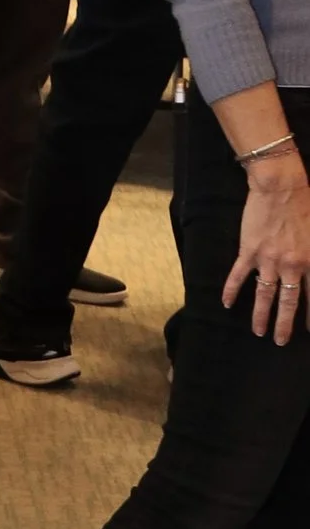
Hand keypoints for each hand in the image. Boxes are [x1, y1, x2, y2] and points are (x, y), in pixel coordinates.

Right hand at [225, 145, 309, 340]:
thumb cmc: (305, 205)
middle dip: (284, 324)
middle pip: (288, 302)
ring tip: (258, 332)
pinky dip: (232, 290)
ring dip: (261, 315)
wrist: (280, 187)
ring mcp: (267, 260)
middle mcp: (290, 265)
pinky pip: (239, 275)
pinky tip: (227, 303)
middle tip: (280, 341)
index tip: (308, 330)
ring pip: (264, 294)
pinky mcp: (249, 251)